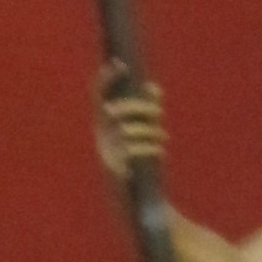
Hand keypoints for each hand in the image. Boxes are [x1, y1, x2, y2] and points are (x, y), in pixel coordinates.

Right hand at [96, 71, 164, 185]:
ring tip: (163, 135)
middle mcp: (100, 135)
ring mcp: (105, 151)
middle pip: (115, 111)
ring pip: (127, 131)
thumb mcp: (143, 131)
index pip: (98, 95)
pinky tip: (160, 151)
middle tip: (159, 111)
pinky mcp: (114, 168)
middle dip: (139, 107)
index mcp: (104, 122)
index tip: (121, 63)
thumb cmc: (138, 158)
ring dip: (149, 130)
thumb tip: (154, 88)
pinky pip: (133, 151)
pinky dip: (150, 148)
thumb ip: (148, 110)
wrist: (134, 197)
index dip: (106, 79)